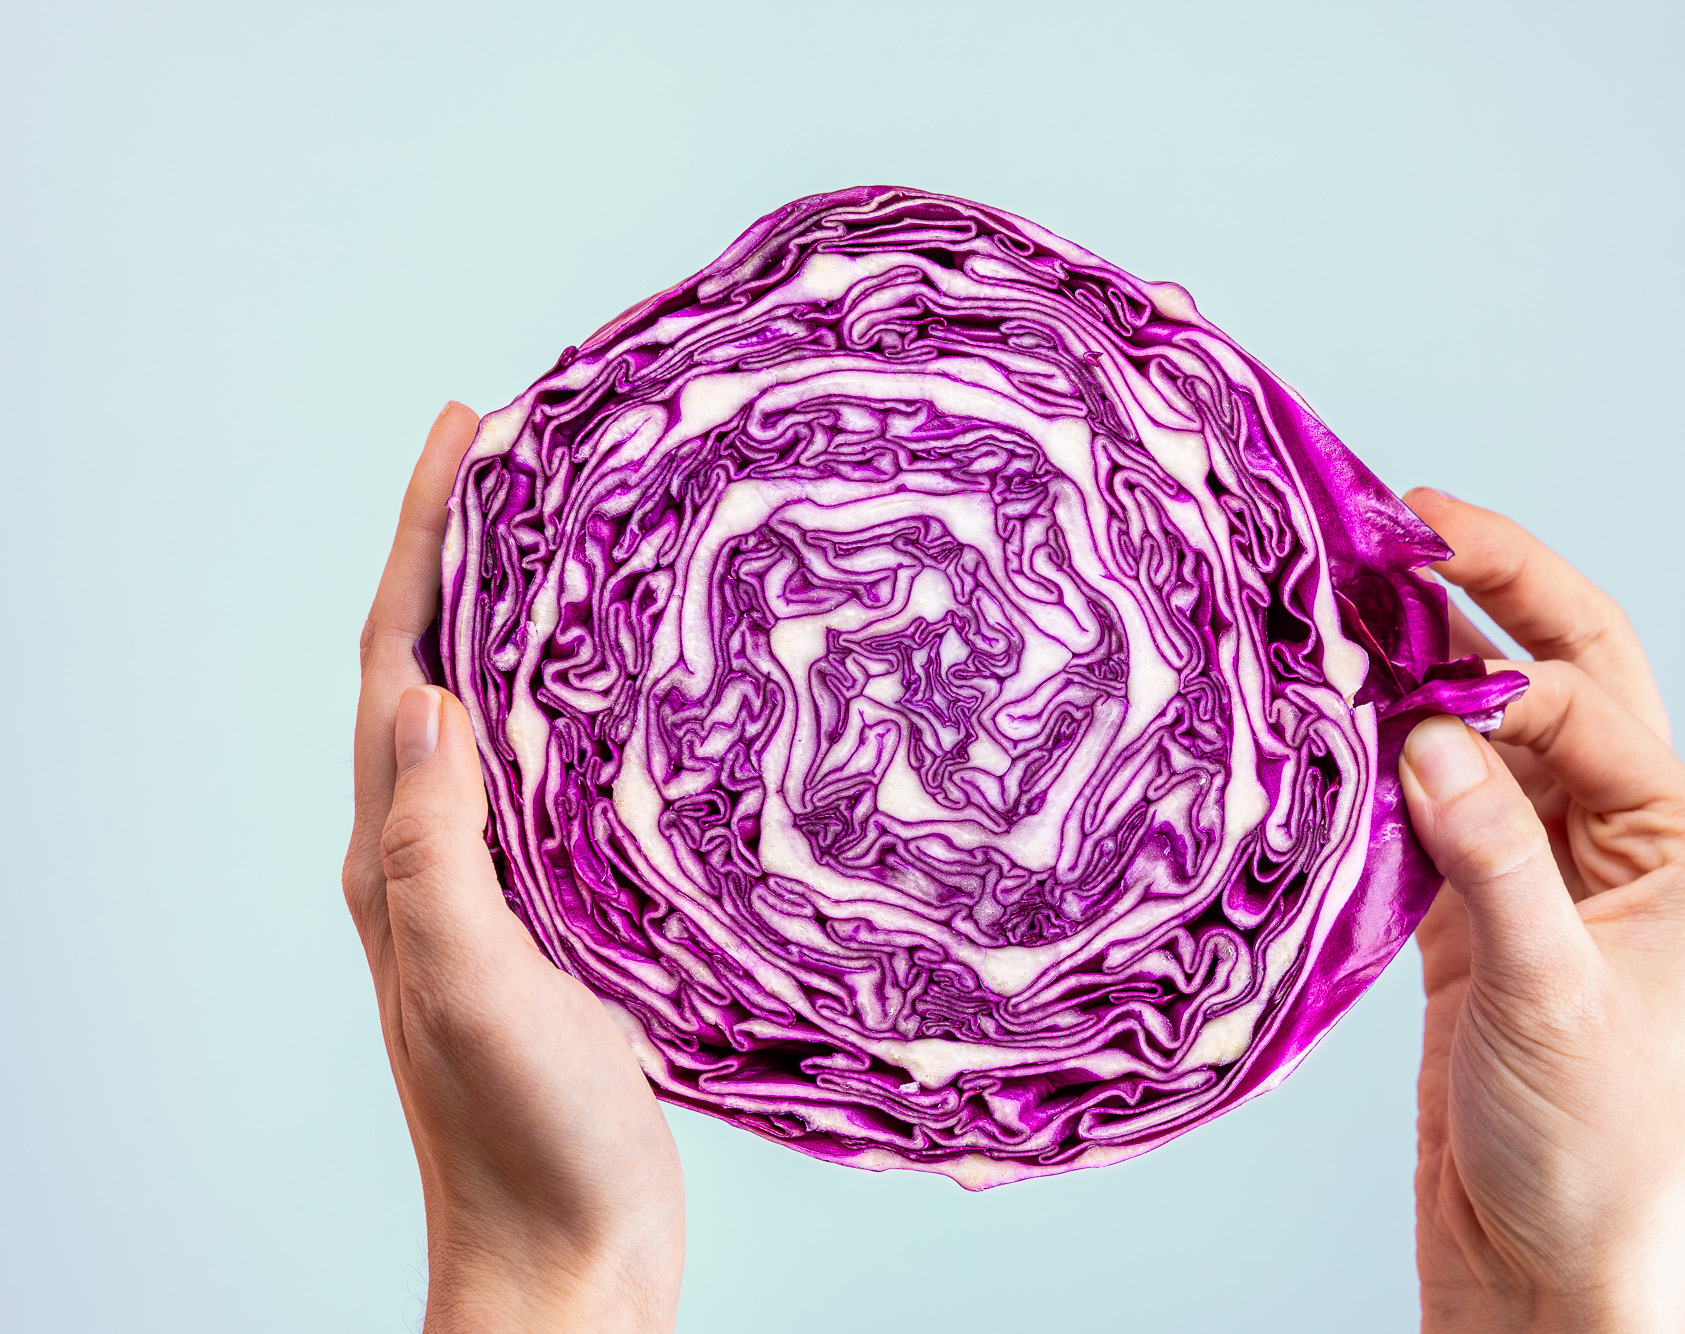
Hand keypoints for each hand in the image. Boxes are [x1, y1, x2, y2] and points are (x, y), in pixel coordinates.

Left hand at [342, 404, 684, 1332]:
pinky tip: (633, 685)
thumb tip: (424, 696)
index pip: (395, 663)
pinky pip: (556, 777)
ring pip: (498, 713)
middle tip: (526, 450)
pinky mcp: (560, 917)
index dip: (422, 540)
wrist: (569, 1251)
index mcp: (398, 857)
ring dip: (522, 614)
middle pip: (435, 665)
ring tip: (578, 532)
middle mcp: (432, 856)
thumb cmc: (520, 1138)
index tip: (464, 433)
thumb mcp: (471, 986)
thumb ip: (436, 848)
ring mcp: (496, 885)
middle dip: (466, 549)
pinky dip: (581, 702)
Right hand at [1400, 490, 1684, 1332]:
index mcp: (1680, 844)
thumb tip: (1426, 729)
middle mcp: (1622, 843)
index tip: (1395, 580)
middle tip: (1400, 520)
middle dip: (1489, 595)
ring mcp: (1546, 876)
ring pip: (1484, 737)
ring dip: (1421, 677)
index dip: (1490, 641)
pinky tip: (1328, 729)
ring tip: (1342, 609)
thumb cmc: (1597, 1152)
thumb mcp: (1550, 992)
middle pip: (1558, 680)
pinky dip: (1382, 764)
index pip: (1582, 699)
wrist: (1553, 1270)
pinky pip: (1432, 807)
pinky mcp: (1478, 919)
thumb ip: (1491, 855)